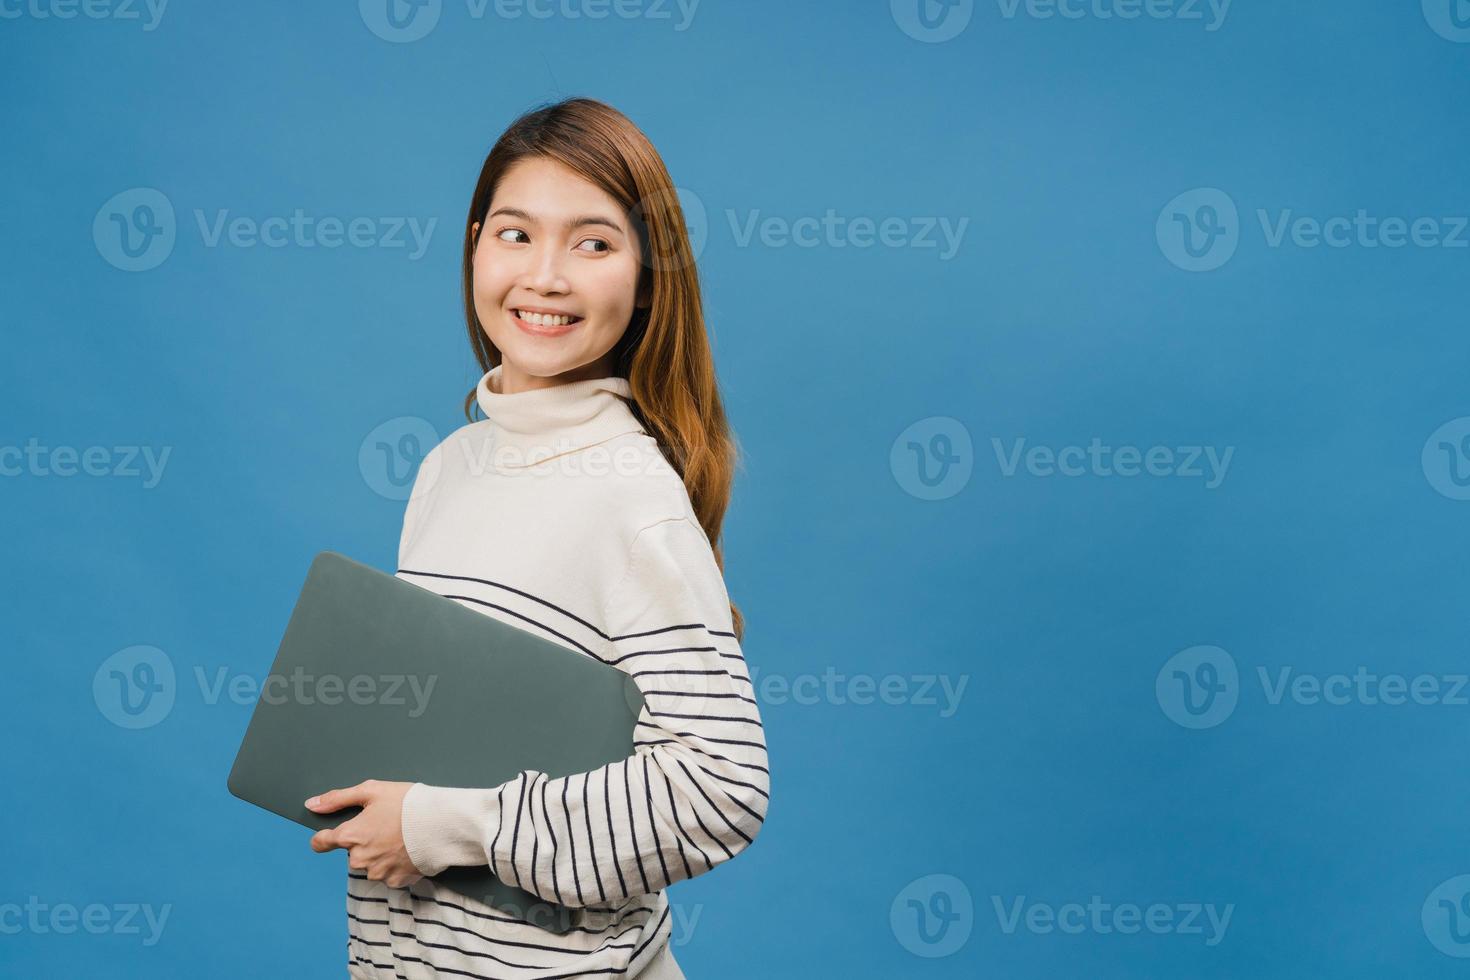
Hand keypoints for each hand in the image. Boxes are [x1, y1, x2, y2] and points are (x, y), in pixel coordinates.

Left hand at [306, 779, 423, 888]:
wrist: (442, 824)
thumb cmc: (408, 803)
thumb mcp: (371, 791)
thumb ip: (338, 799)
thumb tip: (311, 804)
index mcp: (350, 836)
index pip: (321, 843)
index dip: (325, 836)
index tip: (332, 833)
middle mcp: (360, 859)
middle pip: (351, 852)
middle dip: (363, 841)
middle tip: (384, 825)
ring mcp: (378, 873)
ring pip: (370, 864)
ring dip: (379, 853)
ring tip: (400, 837)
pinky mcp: (396, 881)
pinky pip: (388, 874)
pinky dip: (395, 863)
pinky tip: (407, 849)